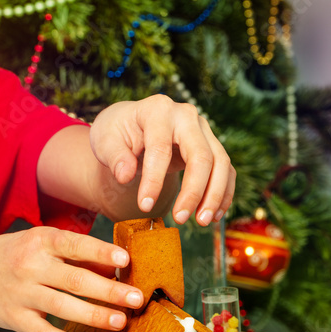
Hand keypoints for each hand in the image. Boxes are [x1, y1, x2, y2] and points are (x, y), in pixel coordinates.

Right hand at [0, 227, 144, 331]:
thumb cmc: (12, 255)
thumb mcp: (38, 243)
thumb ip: (73, 254)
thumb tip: (116, 268)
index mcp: (40, 240)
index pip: (75, 245)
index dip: (101, 252)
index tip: (126, 260)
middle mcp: (30, 265)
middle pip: (76, 280)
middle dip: (110, 291)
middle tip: (137, 299)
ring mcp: (22, 294)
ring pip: (65, 308)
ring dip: (96, 316)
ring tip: (121, 322)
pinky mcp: (15, 319)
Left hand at [89, 94, 235, 224]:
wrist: (131, 124)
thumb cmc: (117, 131)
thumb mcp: (105, 139)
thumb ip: (114, 156)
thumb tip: (125, 176)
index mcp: (157, 110)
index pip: (160, 148)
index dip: (154, 180)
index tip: (144, 206)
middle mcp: (186, 115)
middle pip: (201, 155)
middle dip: (193, 191)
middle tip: (180, 219)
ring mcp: (203, 130)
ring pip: (220, 162)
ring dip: (214, 195)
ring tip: (203, 221)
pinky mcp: (211, 145)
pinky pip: (225, 170)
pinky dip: (223, 193)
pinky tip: (213, 215)